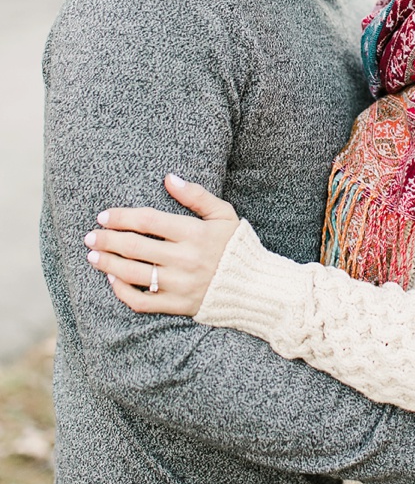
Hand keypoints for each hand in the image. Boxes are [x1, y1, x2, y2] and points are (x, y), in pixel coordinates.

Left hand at [84, 175, 238, 314]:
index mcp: (193, 234)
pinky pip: (142, 301)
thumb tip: (168, 178)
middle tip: (90, 237)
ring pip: (133, 274)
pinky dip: (123, 292)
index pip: (147, 221)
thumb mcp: (224, 215)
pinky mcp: (178, 305)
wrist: (255, 287)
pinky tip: (114, 280)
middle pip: (134, 246)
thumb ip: (196, 196)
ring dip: (108, 264)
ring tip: (93, 257)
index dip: (121, 217)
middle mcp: (184, 259)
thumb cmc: (236, 247)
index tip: (104, 217)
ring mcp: (180, 285)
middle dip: (106, 240)